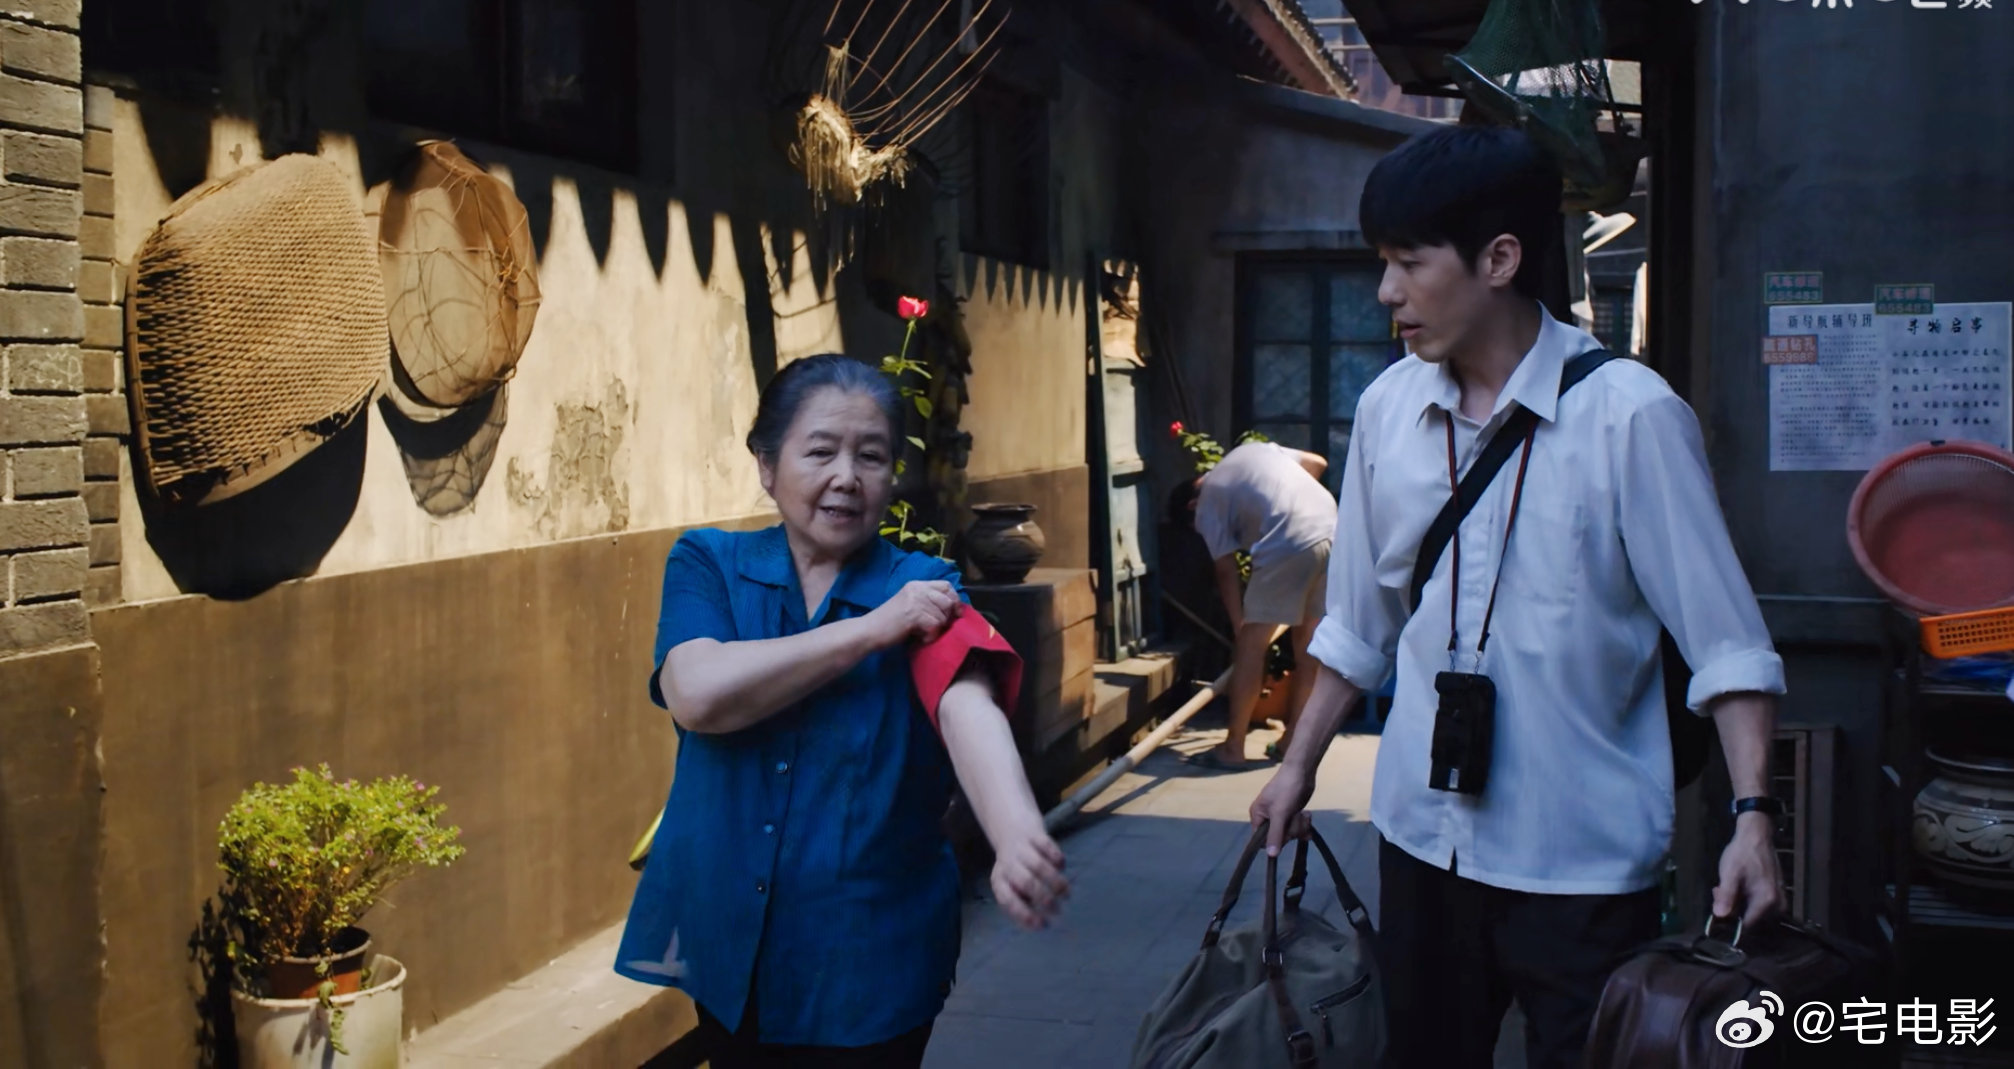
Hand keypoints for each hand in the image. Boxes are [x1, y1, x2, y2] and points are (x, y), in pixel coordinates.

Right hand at [866, 580, 959, 647]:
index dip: (955, 599)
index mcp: (916, 585)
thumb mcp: (910, 604)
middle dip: (948, 616)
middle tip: (938, 627)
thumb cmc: (890, 622)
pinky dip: (930, 636)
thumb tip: (954, 608)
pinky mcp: (914, 614)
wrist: (869, 630)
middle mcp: (917, 589)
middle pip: (948, 600)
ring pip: (943, 615)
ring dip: (937, 629)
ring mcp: (915, 601)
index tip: (955, 613)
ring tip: (923, 633)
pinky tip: (921, 638)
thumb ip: (928, 601)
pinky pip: (935, 626)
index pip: (946, 585)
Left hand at [990, 825, 1067, 929]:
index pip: (1008, 900)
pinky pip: (1047, 847)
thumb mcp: (1012, 885)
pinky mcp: (1033, 834)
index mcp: (999, 880)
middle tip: (1058, 910)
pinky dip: (1057, 859)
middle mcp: (1007, 864)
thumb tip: (1040, 923)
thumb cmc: (1016, 867)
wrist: (1012, 829)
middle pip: (1026, 882)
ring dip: (1055, 882)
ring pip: (1039, 865)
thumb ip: (1023, 902)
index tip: (1043, 925)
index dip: (1025, 914)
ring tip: (1066, 894)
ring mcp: (1020, 848)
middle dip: (1044, 898)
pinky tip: (1062, 868)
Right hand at [1250, 763, 1314, 856]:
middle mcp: (1267, 818)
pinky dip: (1304, 825)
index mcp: (1258, 816)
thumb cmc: (1286, 789)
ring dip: (1299, 826)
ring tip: (1304, 815)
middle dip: (1291, 830)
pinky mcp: (1292, 814)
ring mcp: (1281, 817)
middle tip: (1295, 817)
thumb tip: (1271, 855)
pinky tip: (1308, 817)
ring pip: (1290, 834)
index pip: (1260, 840)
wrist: (1302, 772)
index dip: (1274, 840)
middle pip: (1278, 838)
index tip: (1284, 834)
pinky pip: (1297, 828)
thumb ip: (1275, 834)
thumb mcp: (1280, 813)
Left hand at [1712, 812, 1782, 926]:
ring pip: (1752, 909)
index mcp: (1767, 900)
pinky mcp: (1775, 892)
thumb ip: (1726, 896)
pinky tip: (1735, 884)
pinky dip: (1744, 896)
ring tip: (1725, 885)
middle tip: (1719, 891)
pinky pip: (1757, 902)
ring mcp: (1778, 897)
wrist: (1756, 835)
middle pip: (1749, 917)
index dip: (1730, 918)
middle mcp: (1777, 903)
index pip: (1747, 924)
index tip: (1719, 905)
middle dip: (1732, 907)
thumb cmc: (1742, 853)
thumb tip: (1719, 916)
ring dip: (1736, 901)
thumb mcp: (1729, 874)